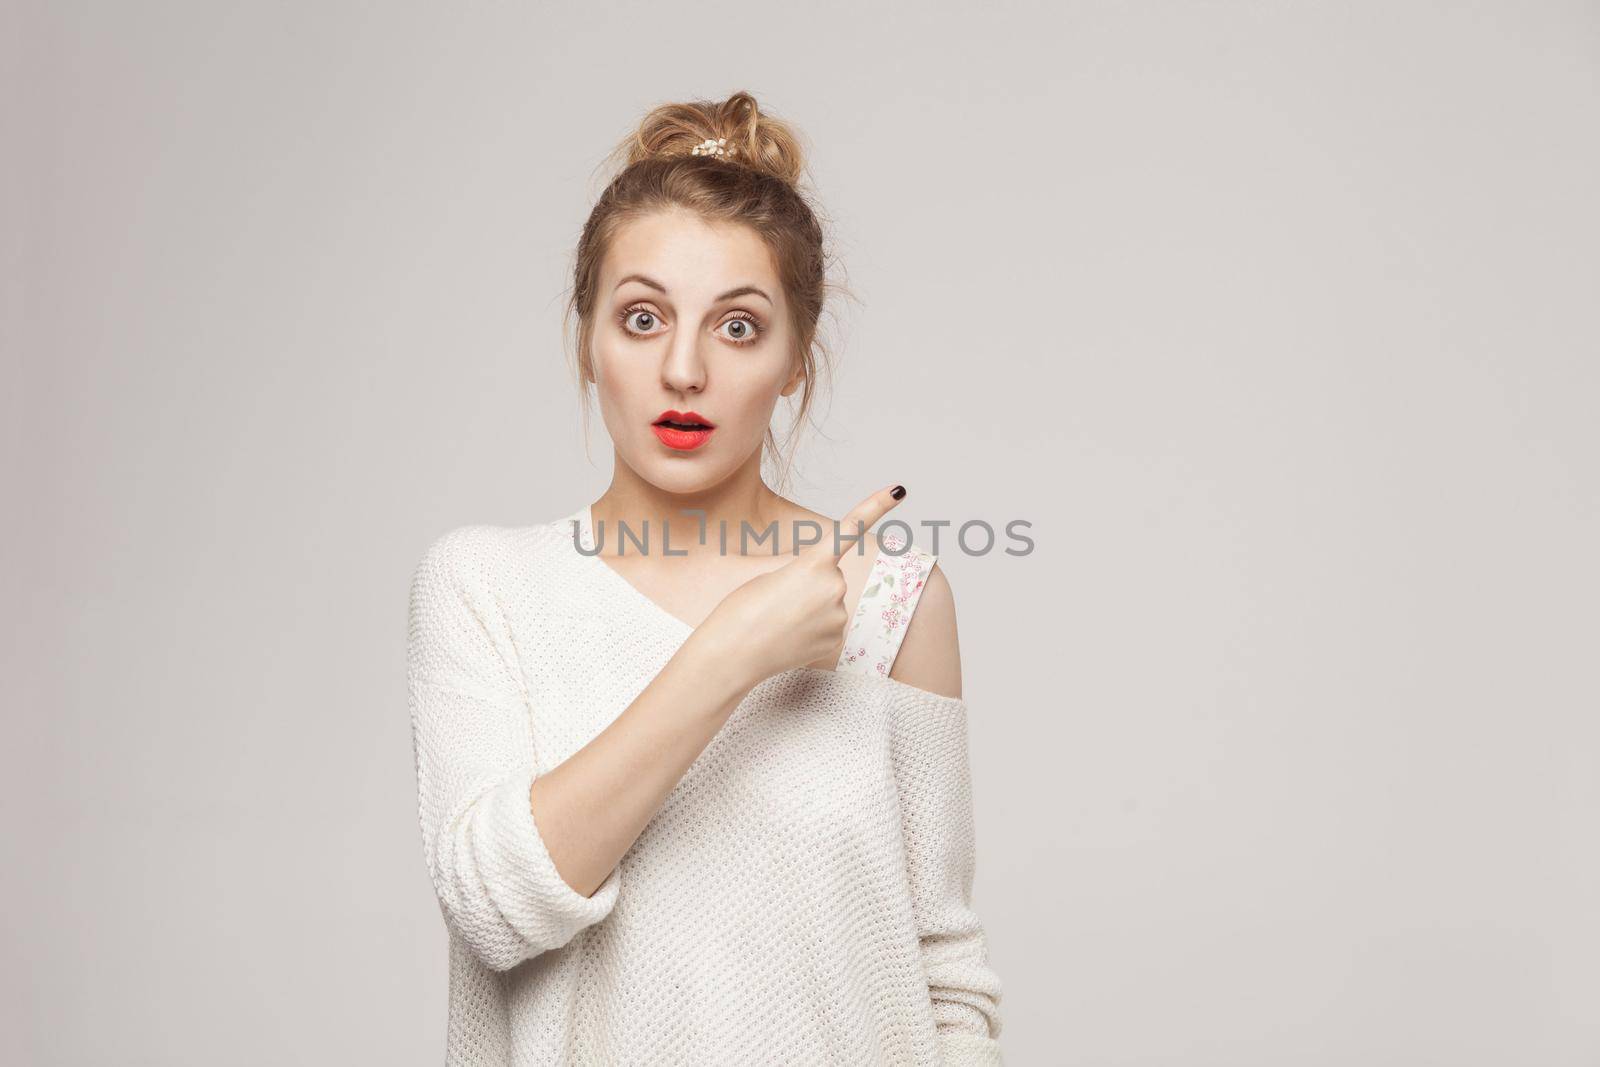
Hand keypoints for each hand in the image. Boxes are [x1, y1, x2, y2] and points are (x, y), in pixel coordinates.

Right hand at [697, 486, 905, 688]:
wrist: (732, 654)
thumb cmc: (742, 609)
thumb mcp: (771, 576)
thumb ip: (805, 574)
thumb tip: (826, 589)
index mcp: (814, 562)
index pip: (850, 528)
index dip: (876, 506)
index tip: (899, 490)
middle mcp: (834, 586)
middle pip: (831, 577)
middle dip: (811, 585)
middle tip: (779, 600)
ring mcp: (837, 616)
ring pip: (830, 603)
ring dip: (810, 608)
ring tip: (781, 620)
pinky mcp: (835, 640)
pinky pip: (829, 625)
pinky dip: (812, 629)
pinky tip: (790, 636)